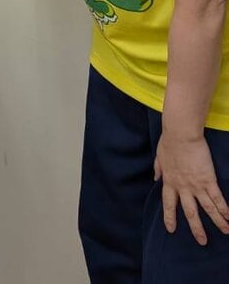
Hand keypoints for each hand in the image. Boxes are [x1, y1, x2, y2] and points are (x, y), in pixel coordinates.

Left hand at [154, 130, 228, 244]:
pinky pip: (218, 198)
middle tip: (202, 241)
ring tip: (224, 232)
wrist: (180, 135)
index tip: (171, 229)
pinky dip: (224, 209)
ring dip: (217, 222)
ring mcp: (196, 185)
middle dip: (196, 228)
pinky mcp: (208, 180)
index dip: (170, 217)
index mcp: (169, 181)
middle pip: (189, 212)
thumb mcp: (159, 157)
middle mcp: (182, 187)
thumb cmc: (169, 142)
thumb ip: (158, 169)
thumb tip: (155, 178)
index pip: (168, 204)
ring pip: (207, 208)